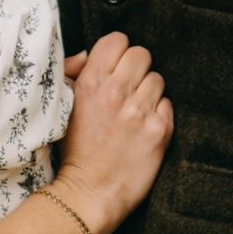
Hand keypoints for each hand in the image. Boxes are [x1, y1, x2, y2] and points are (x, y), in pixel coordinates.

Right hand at [54, 32, 172, 233]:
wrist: (90, 193)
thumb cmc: (76, 150)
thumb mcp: (64, 106)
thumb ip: (75, 73)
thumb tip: (87, 55)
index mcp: (91, 82)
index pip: (117, 40)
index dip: (117, 52)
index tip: (114, 67)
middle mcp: (117, 92)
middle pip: (141, 54)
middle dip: (135, 69)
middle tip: (127, 89)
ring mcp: (140, 111)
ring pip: (157, 79)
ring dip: (148, 92)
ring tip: (135, 111)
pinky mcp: (159, 131)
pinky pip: (168, 105)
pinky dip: (159, 114)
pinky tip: (144, 128)